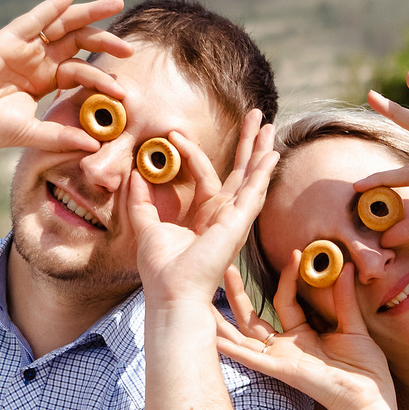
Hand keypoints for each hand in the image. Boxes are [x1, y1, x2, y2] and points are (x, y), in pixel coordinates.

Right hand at [0, 0, 133, 153]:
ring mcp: (23, 46)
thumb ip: (60, 135)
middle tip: (129, 48)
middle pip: (77, 42)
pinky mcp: (7, 39)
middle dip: (104, 41)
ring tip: (114, 4)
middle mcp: (37, 59)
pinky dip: (52, 5)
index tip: (122, 91)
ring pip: (62, 24)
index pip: (79, 71)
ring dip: (88, 13)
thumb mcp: (29, 132)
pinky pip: (35, 18)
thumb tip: (95, 144)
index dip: (100, 78)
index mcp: (44, 79)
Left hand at [134, 112, 276, 311]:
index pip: (206, 175)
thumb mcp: (147, 227)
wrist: (172, 293)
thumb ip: (142, 201)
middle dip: (247, 144)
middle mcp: (224, 216)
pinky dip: (263, 173)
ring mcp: (234, 219)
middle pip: (240, 172)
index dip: (194, 152)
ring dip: (259, 150)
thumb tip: (135, 173)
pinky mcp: (238, 223)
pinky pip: (253, 193)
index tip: (174, 134)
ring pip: (251, 177)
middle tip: (255, 115)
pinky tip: (272, 154)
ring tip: (267, 123)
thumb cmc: (162, 271)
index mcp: (205, 217)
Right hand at [213, 258, 395, 409]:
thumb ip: (343, 299)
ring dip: (222, 318)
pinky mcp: (280, 369)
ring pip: (242, 335)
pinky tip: (211, 338)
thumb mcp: (353, 326)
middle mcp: (285, 347)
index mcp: (301, 335)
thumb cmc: (365, 369)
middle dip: (237, 293)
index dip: (287, 276)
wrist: (369, 396)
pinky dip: (230, 348)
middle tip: (224, 267)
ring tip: (203, 297)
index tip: (294, 252)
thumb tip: (346, 267)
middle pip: (251, 317)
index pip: (284, 299)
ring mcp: (279, 358)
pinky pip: (250, 357)